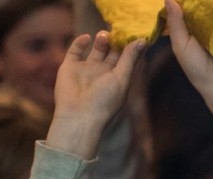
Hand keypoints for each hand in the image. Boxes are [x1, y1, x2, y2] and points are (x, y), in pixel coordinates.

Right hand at [46, 32, 143, 157]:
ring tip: (105, 34)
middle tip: (120, 28)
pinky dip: (80, 42)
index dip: (130, 45)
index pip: (126, 57)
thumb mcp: (121, 78)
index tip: (135, 30)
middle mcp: (103, 72)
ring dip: (101, 40)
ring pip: (96, 49)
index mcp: (118, 77)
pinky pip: (75, 51)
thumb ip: (130, 59)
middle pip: (112, 51)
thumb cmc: (105, 101)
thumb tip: (143, 40)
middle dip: (116, 39)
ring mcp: (86, 69)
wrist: (78, 115)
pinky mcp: (69, 67)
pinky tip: (87, 37)